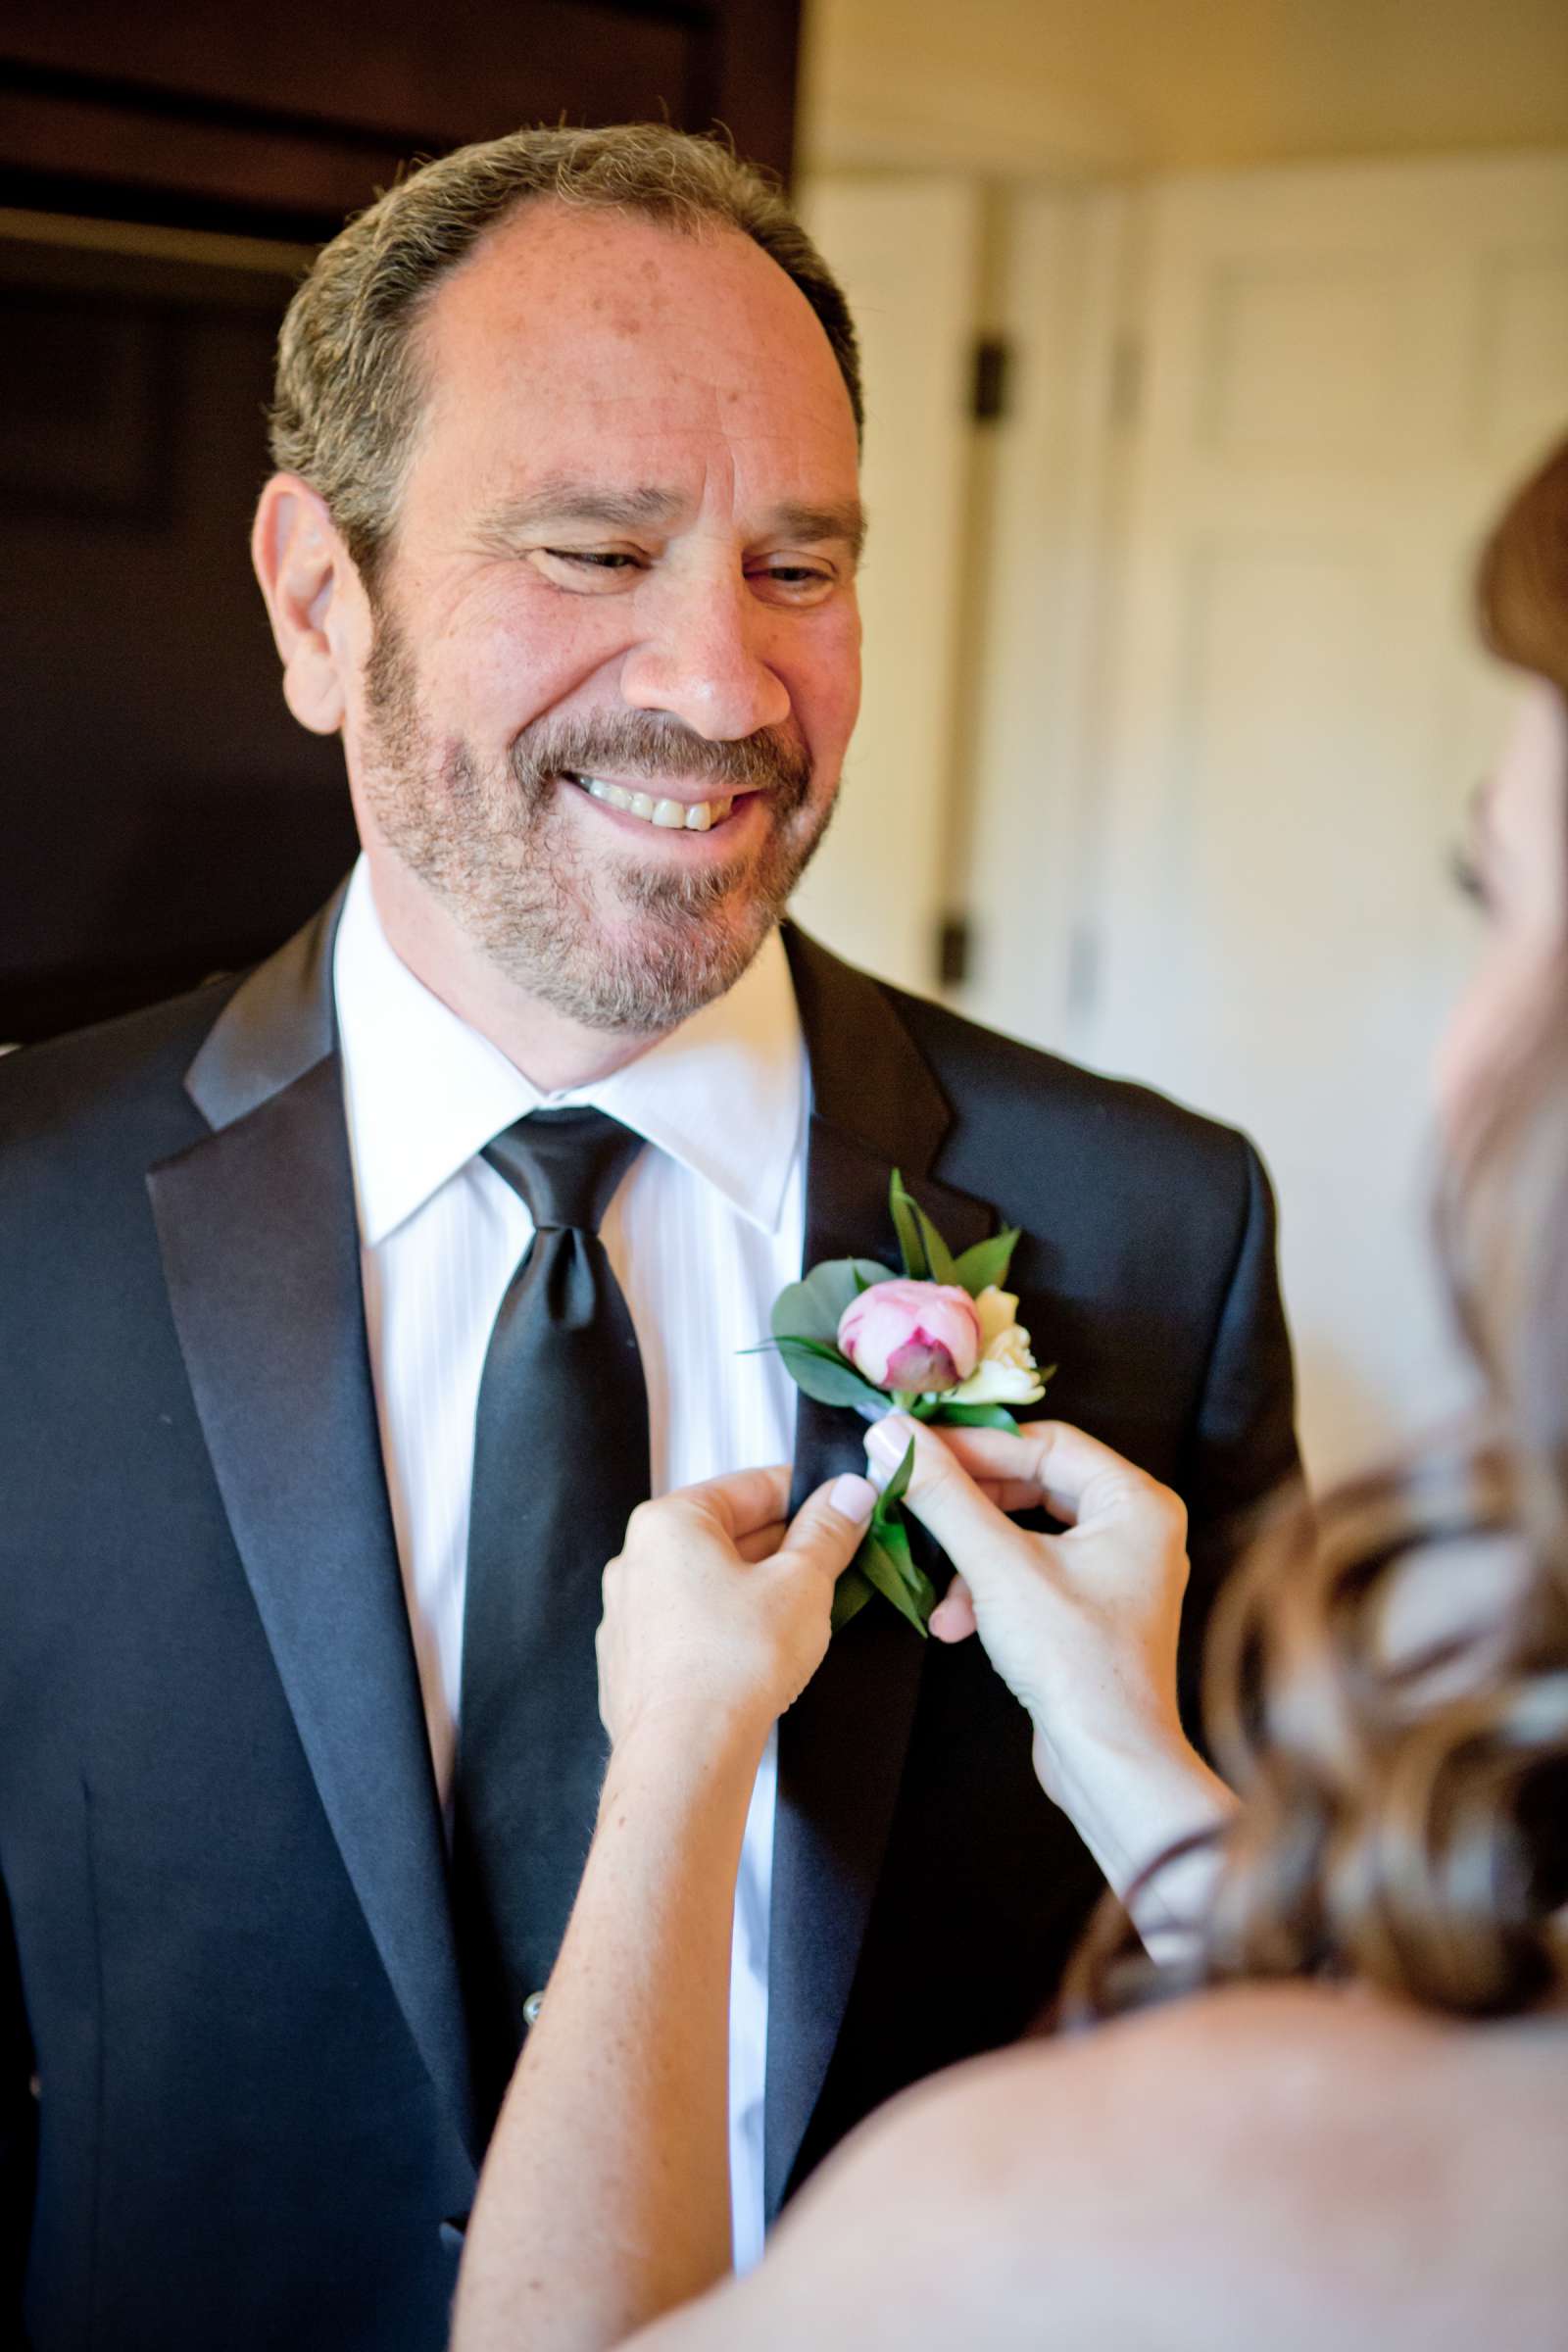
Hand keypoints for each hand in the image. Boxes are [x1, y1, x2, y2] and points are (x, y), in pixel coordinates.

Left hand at [596, 1467, 875, 1752]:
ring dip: (759, 1590)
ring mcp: (629, 1617)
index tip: (844, 1507)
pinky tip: (765, 1652)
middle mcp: (636, 1562)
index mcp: (669, 1523)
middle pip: (728, 1535)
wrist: (684, 1756)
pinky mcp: (634, 1666)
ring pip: (709, 1585)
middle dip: (786, 1546)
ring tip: (809, 1609)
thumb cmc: (735, 1662)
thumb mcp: (803, 1583)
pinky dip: (729, 1630)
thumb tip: (849, 1494)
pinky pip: (690, 1629)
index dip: (807, 1494)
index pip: (750, 1486)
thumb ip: (828, 1531)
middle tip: (839, 1558)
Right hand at [865, 1416, 1191, 1807]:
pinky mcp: (1091, 1612)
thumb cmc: (1077, 1661)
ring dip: (972, 1559)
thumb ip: (942, 1494)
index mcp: (1136, 1502)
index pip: (1045, 1443)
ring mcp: (1115, 1572)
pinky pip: (1030, 1574)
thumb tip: (894, 1436)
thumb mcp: (997, 1566)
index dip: (975, 1444)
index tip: (915, 1446)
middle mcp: (1135, 1529)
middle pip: (1033, 1485)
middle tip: (914, 1501)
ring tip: (938, 1592)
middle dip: (969, 1506)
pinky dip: (989, 1591)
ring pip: (1024, 1533)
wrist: (1110, 1762)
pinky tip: (956, 1624)